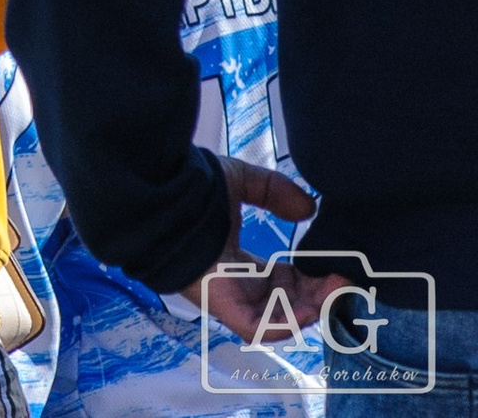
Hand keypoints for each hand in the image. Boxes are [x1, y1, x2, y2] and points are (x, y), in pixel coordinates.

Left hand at [185, 163, 339, 334]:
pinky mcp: (227, 310)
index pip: (284, 281)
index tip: (337, 266)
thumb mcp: (241, 181)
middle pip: (289, 303)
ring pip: (283, 319)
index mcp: (240, 262)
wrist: (163, 198)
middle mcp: (239, 286)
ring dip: (315, 307)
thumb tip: (308, 207)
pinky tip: (315, 303)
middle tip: (346, 279)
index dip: (312, 277)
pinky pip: (265, 328)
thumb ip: (274, 190)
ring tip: (338, 287)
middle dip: (321, 295)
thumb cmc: (194, 189)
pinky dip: (293, 321)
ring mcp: (234, 301)